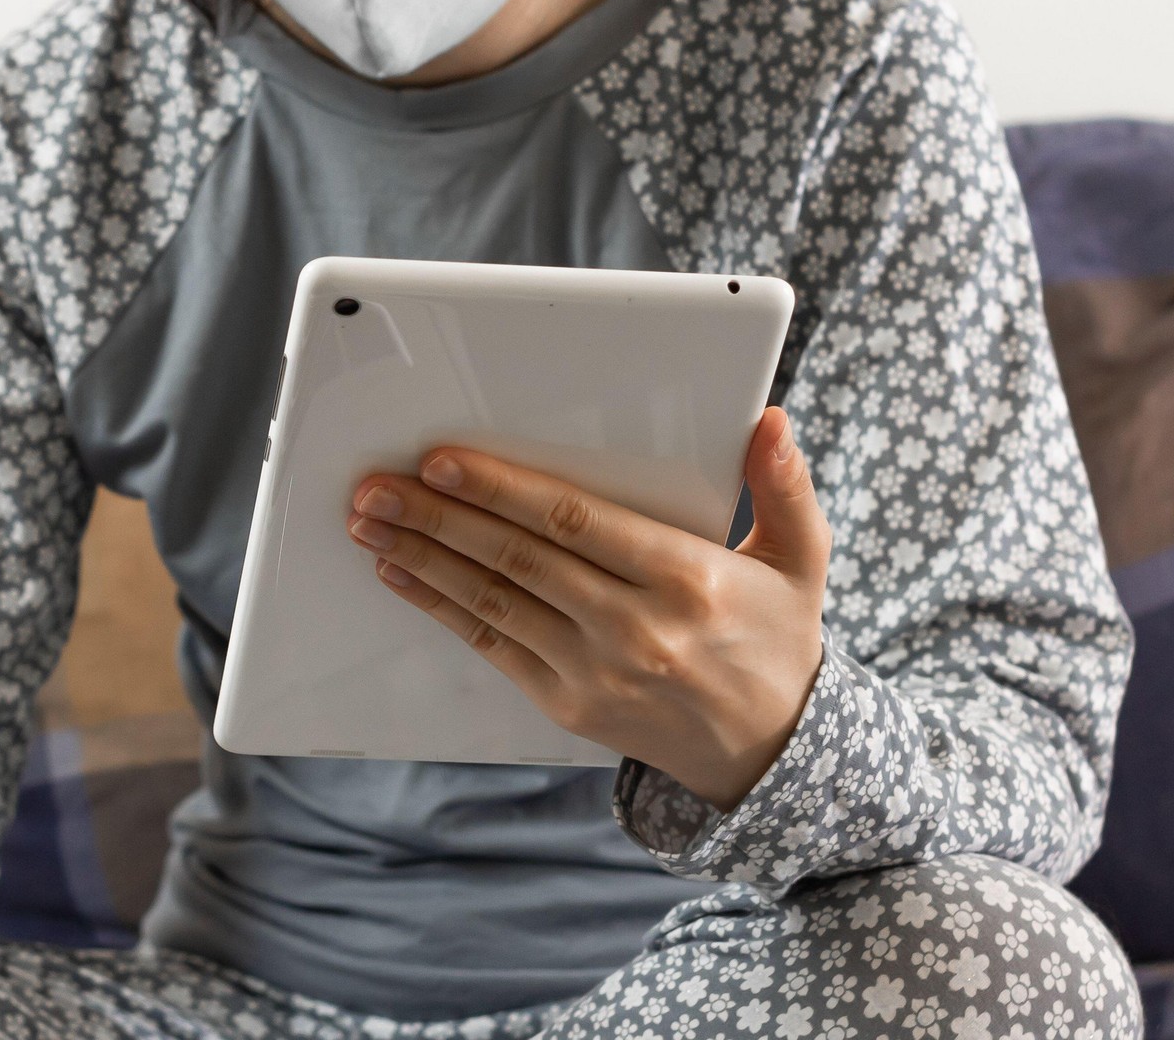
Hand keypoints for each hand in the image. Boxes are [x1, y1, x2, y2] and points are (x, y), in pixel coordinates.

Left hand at [344, 409, 826, 810]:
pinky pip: (492, 646)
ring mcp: (595, 672)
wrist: (771, 756)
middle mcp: (635, 628)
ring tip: (371, 523)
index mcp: (687, 579)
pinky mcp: (568, 703)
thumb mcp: (802, 560)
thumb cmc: (777, 641)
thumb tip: (769, 418)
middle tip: (378, 487)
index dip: (502, 491)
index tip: (445, 461)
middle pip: (518, 560)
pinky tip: (401, 575)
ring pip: (493, 602)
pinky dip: (440, 608)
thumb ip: (784, 485)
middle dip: (439, 518)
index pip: (575, 522)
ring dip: (423, 559)